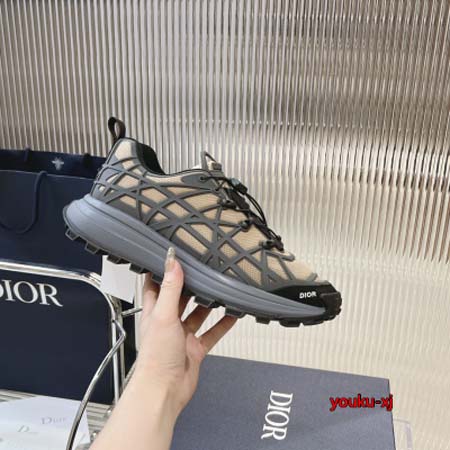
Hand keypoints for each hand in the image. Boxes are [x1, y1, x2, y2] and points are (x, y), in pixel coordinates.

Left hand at [134, 247, 237, 416]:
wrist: (165, 390)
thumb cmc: (156, 357)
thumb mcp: (164, 315)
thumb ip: (171, 289)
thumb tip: (172, 262)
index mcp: (155, 312)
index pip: (156, 286)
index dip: (163, 272)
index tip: (172, 257)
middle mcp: (168, 322)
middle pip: (180, 298)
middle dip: (191, 286)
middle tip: (204, 271)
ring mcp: (182, 336)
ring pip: (198, 314)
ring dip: (208, 304)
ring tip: (220, 289)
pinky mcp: (195, 349)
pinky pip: (212, 333)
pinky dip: (222, 324)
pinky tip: (233, 315)